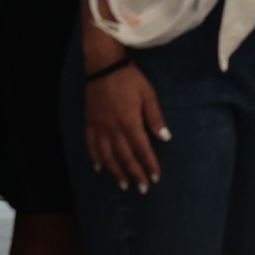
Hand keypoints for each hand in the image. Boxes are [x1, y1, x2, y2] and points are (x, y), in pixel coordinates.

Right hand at [82, 57, 167, 191]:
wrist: (103, 67)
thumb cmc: (130, 80)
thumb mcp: (148, 95)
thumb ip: (155, 118)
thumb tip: (164, 138)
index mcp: (129, 122)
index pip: (141, 149)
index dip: (149, 164)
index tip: (155, 177)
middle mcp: (112, 129)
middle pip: (124, 156)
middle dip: (134, 173)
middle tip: (143, 188)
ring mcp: (98, 127)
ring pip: (107, 155)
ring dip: (116, 171)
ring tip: (124, 184)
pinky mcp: (89, 123)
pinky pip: (91, 145)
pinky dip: (96, 158)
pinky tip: (100, 168)